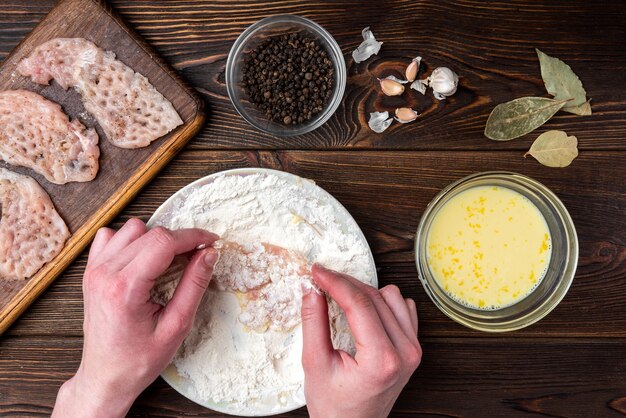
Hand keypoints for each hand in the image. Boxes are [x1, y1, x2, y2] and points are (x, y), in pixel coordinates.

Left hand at [52, 218, 218, 417]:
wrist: (105, 377)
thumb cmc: (139, 359)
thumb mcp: (177, 326)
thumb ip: (194, 285)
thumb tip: (209, 254)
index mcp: (125, 288)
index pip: (164, 242)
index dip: (193, 237)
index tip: (212, 241)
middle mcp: (105, 273)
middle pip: (151, 233)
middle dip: (180, 239)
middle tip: (197, 256)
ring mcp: (94, 270)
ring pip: (132, 229)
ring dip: (155, 239)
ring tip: (168, 261)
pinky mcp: (91, 272)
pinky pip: (111, 237)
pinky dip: (131, 241)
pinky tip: (143, 260)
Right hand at [301, 264, 421, 417]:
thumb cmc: (334, 407)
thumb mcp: (314, 364)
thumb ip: (313, 323)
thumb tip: (311, 289)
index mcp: (382, 359)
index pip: (359, 304)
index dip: (335, 282)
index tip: (317, 272)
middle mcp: (405, 352)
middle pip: (374, 296)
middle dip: (345, 284)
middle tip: (321, 281)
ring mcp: (413, 349)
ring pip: (392, 297)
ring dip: (364, 292)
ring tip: (341, 299)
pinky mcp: (413, 347)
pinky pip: (404, 308)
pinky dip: (383, 303)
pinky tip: (364, 310)